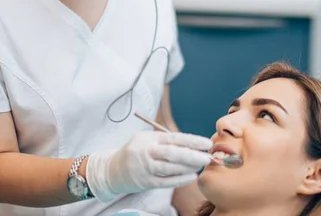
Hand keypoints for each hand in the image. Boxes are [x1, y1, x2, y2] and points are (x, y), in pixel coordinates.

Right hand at [85, 131, 211, 201]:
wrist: (112, 170)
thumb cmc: (136, 152)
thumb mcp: (147, 140)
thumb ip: (166, 141)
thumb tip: (192, 144)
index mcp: (149, 139)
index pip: (174, 138)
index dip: (192, 140)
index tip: (206, 143)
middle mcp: (147, 152)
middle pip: (173, 153)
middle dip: (193, 154)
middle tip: (208, 156)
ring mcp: (145, 167)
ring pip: (170, 167)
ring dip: (188, 167)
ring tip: (201, 165)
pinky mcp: (145, 182)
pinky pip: (165, 181)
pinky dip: (180, 179)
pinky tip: (191, 177)